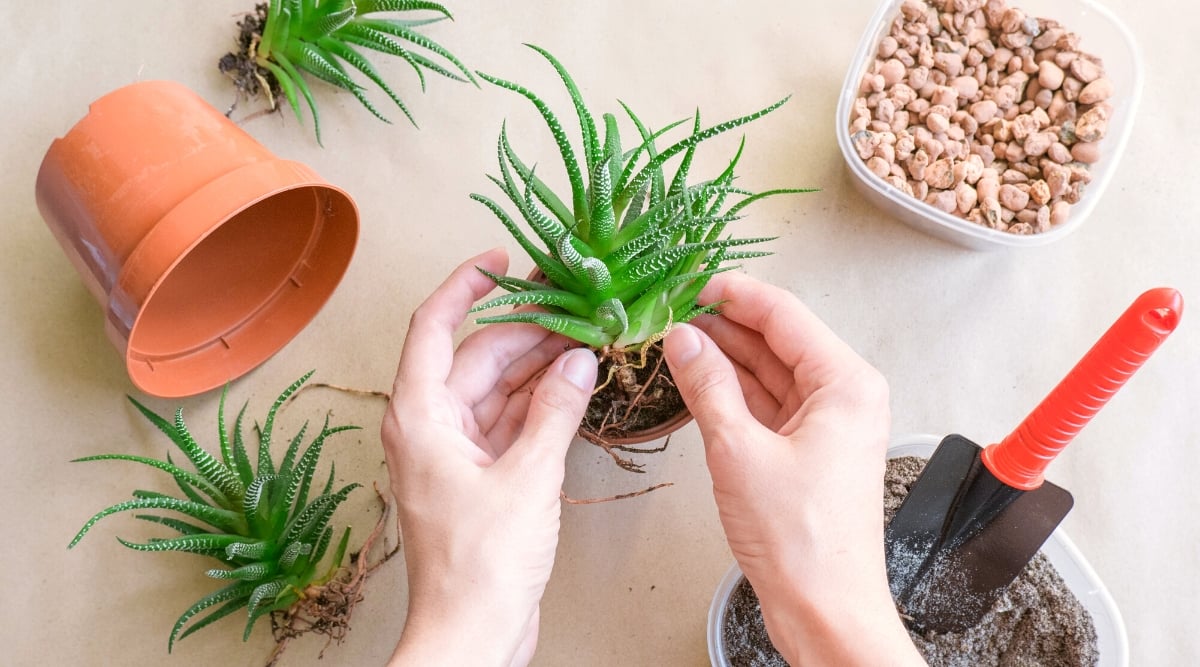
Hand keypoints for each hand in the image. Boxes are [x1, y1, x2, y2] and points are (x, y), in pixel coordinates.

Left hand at [382, 248, 597, 666]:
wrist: (472, 634)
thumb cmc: (480, 566)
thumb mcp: (527, 477)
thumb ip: (554, 411)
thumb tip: (577, 361)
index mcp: (420, 417)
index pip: (435, 327)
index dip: (466, 286)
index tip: (502, 261)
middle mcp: (431, 427)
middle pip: (477, 356)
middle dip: (526, 330)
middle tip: (575, 308)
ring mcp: (456, 453)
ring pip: (497, 388)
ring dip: (538, 367)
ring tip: (585, 341)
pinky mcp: (480, 477)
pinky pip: (509, 422)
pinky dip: (540, 404)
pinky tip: (574, 387)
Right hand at [663, 272, 923, 665]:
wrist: (824, 609)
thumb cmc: (802, 542)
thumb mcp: (738, 451)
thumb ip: (708, 385)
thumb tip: (683, 339)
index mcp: (845, 384)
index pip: (784, 314)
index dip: (734, 293)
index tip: (692, 284)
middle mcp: (842, 397)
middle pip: (777, 339)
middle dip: (723, 325)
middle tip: (672, 313)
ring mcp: (825, 425)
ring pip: (768, 372)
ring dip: (723, 358)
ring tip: (675, 343)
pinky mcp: (806, 451)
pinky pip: (766, 404)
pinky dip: (731, 392)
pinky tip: (696, 380)